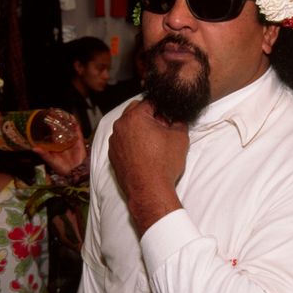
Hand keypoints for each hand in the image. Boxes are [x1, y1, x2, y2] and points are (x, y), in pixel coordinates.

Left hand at [34, 115, 87, 177]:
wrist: (75, 172)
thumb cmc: (62, 168)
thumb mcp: (51, 160)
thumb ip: (44, 154)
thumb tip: (33, 148)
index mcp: (55, 145)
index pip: (50, 134)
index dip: (47, 127)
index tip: (43, 119)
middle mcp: (63, 141)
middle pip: (59, 128)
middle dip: (56, 121)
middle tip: (51, 112)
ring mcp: (71, 140)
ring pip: (68, 128)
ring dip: (65, 120)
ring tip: (60, 112)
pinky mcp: (78, 141)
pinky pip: (77, 131)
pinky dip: (75, 124)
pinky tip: (72, 118)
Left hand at [108, 100, 186, 233]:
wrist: (149, 190)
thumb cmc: (163, 164)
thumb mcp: (180, 138)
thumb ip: (179, 121)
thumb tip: (177, 118)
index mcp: (135, 117)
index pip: (150, 102)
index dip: (162, 108)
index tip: (168, 116)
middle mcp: (120, 126)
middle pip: (135, 112)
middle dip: (149, 116)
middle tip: (162, 128)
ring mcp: (114, 141)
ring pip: (128, 127)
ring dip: (139, 129)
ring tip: (154, 142)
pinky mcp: (112, 155)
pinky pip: (123, 141)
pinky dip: (132, 142)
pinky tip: (144, 153)